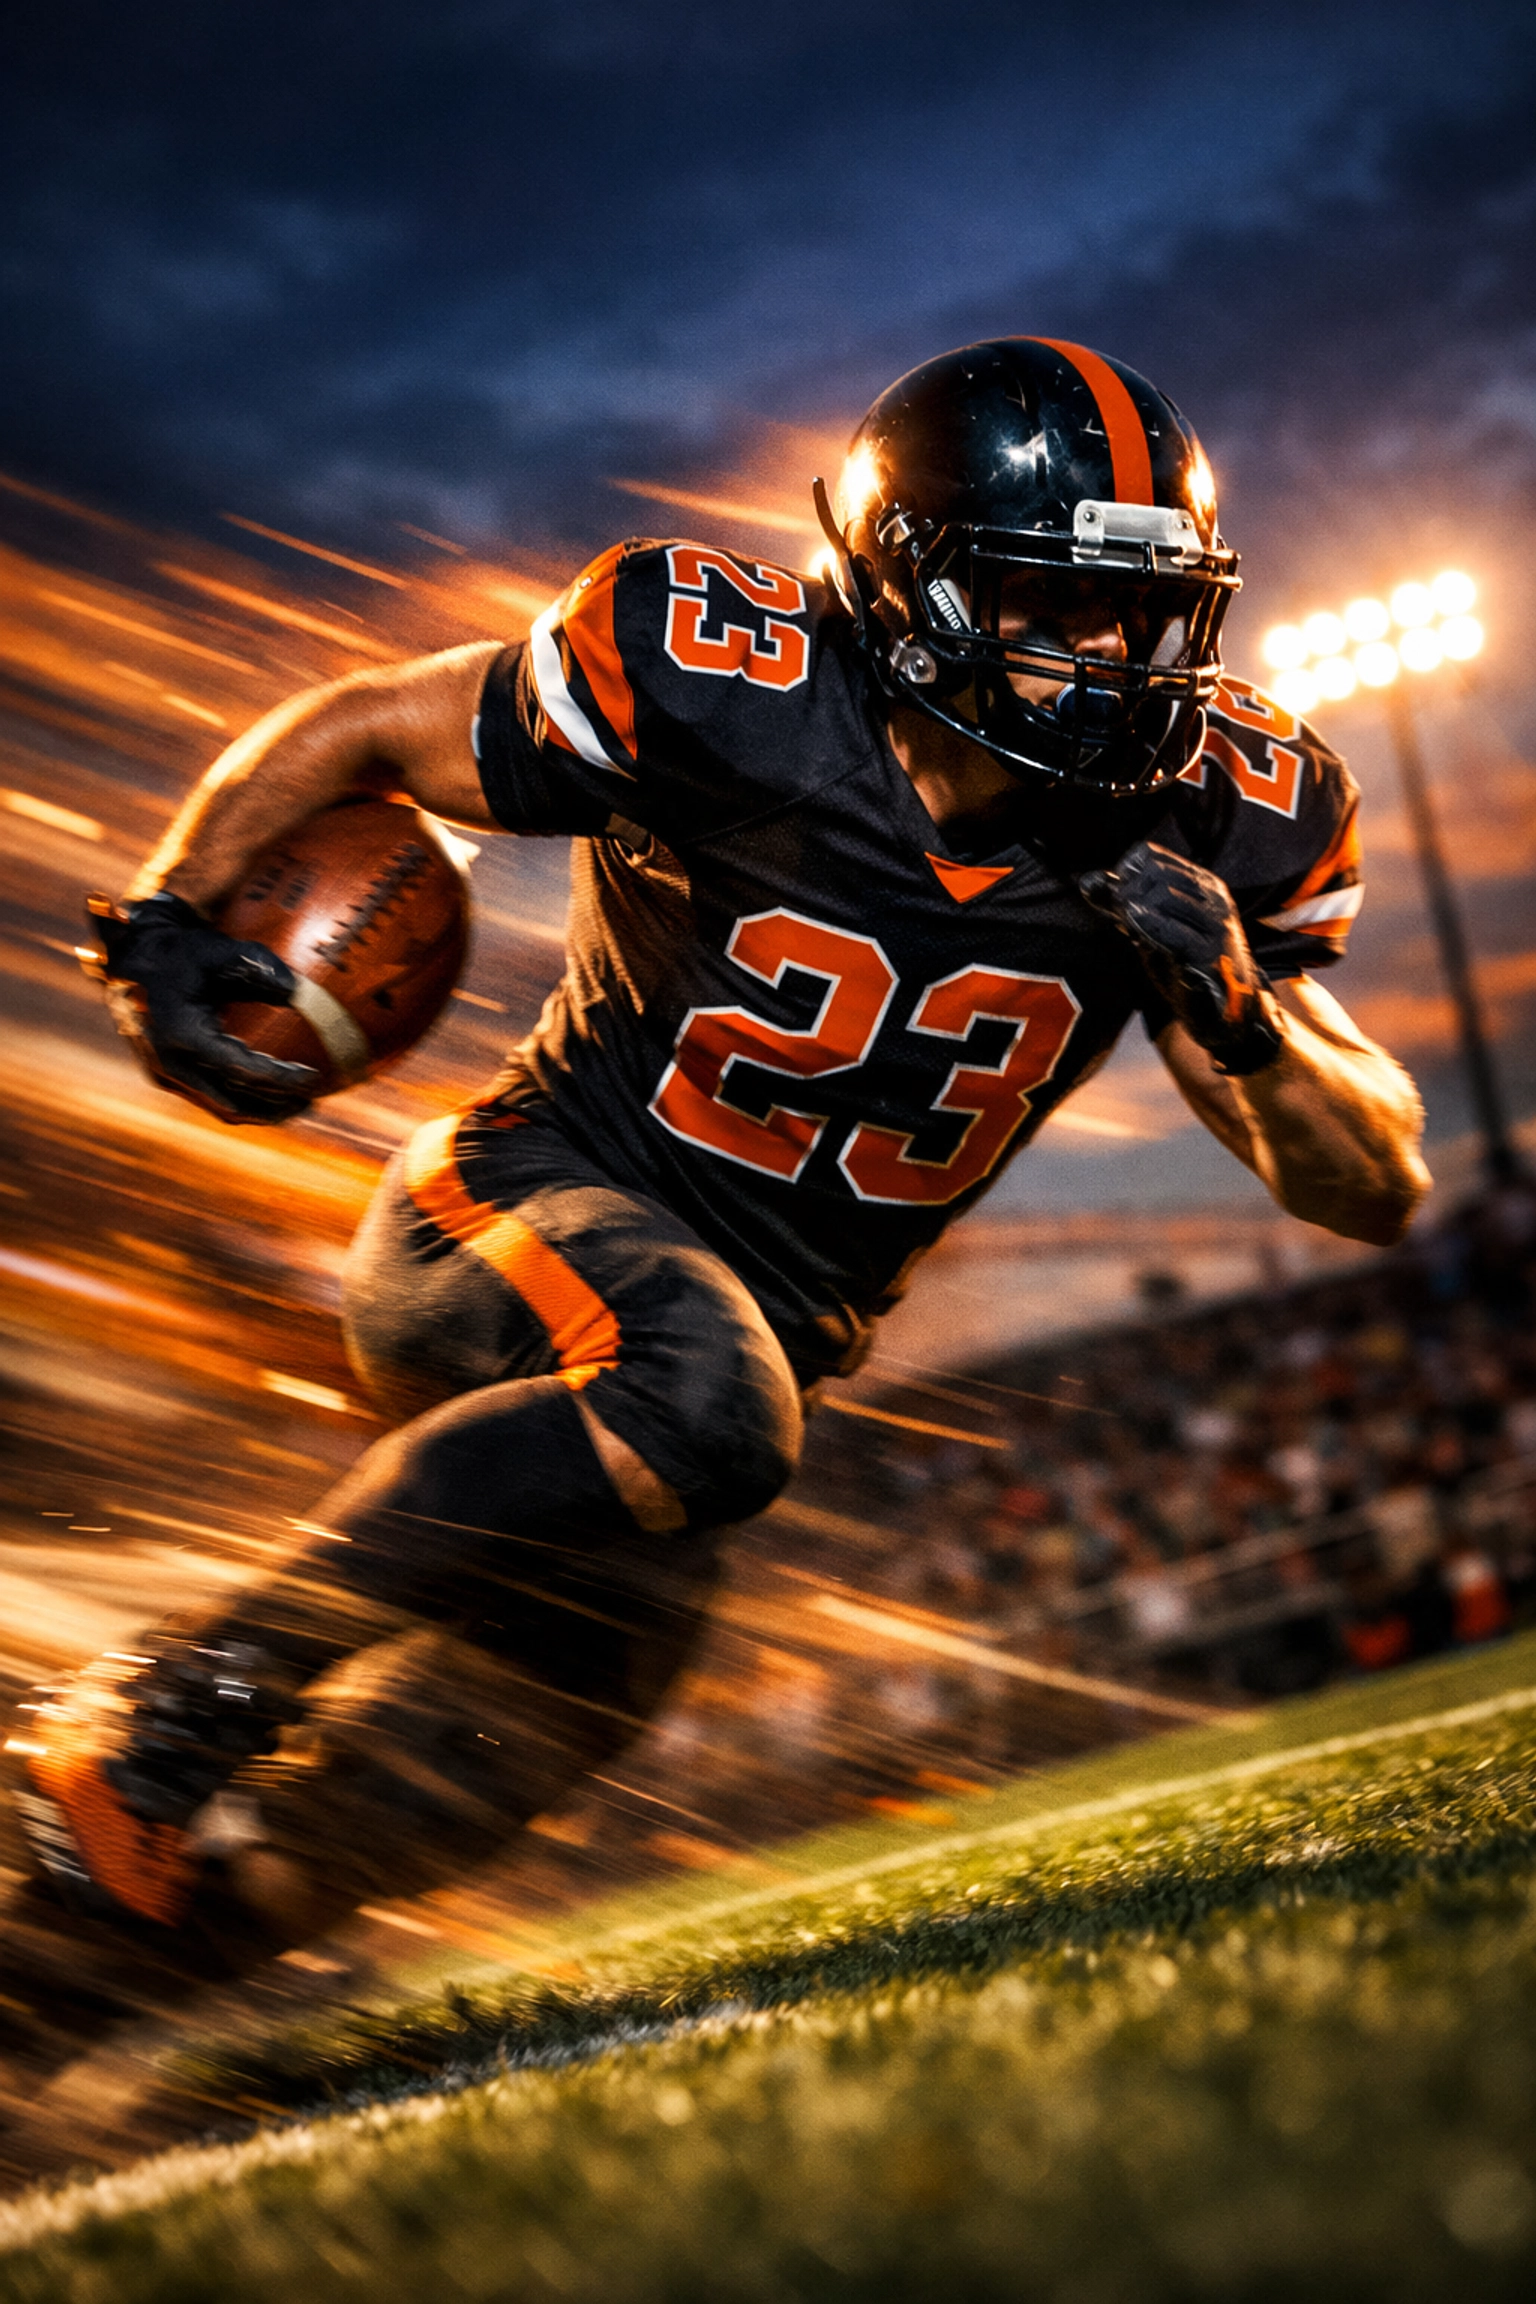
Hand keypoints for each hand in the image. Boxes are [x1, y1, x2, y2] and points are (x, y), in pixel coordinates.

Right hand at [82, 891, 320, 1122]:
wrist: (132, 958)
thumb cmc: (178, 951)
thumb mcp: (215, 948)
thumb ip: (256, 963)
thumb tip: (298, 988)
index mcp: (181, 1033)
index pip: (240, 1067)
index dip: (279, 1078)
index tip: (312, 1077)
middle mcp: (170, 1061)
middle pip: (233, 1101)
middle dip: (276, 1104)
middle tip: (313, 1098)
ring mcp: (165, 1073)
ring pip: (222, 1107)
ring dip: (263, 1111)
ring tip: (300, 1104)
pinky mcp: (168, 1076)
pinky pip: (212, 1099)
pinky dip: (244, 1101)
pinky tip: (273, 1097)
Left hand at [1079, 840, 1283, 1075]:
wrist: (1222, 1010)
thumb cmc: (1185, 962)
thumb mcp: (1151, 928)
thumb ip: (1121, 904)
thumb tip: (1087, 881)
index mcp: (1203, 884)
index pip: (1153, 856)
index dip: (1126, 870)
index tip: (1116, 889)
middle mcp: (1213, 898)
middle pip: (1156, 874)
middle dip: (1128, 888)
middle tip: (1119, 908)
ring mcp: (1215, 925)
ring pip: (1165, 897)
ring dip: (1134, 906)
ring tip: (1126, 919)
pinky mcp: (1210, 954)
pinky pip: (1174, 932)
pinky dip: (1149, 923)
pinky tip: (1132, 921)